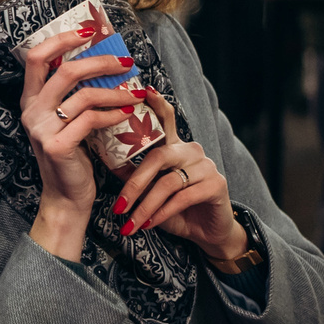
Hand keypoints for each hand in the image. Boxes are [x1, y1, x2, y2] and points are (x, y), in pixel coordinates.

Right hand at [18, 27, 141, 257]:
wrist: (67, 197)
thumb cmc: (73, 155)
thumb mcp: (67, 119)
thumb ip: (74, 94)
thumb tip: (106, 60)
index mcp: (30, 100)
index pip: (37, 57)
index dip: (62, 39)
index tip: (89, 31)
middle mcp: (31, 112)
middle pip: (66, 70)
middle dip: (100, 61)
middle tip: (126, 62)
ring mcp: (42, 130)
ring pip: (84, 95)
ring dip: (115, 91)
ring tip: (135, 92)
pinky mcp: (57, 146)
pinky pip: (91, 120)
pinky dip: (113, 114)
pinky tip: (127, 113)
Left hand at [109, 88, 242, 262]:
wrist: (208, 232)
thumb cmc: (176, 208)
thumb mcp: (151, 190)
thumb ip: (133, 173)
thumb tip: (106, 160)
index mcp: (176, 147)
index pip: (166, 120)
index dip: (157, 104)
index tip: (144, 91)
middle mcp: (192, 151)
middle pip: (159, 156)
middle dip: (135, 183)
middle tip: (118, 206)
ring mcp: (206, 166)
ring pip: (168, 182)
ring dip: (146, 206)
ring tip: (130, 223)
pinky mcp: (216, 185)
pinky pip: (182, 197)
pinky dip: (162, 213)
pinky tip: (149, 224)